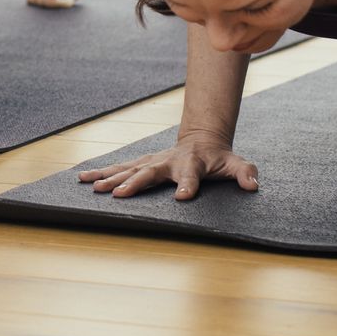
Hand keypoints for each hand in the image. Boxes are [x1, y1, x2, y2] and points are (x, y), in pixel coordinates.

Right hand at [77, 135, 258, 200]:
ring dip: (109, 178)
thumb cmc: (219, 157)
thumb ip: (245, 173)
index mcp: (191, 164)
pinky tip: (84, 178)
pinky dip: (101, 172)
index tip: (184, 197)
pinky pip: (119, 168)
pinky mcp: (142, 164)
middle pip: (149, 173)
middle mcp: (167, 162)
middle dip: (133, 183)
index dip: (189, 186)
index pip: (191, 176)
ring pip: (128, 169)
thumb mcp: (236, 163)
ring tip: (91, 186)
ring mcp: (152, 162)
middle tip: (119, 194)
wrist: (201, 138)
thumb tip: (253, 184)